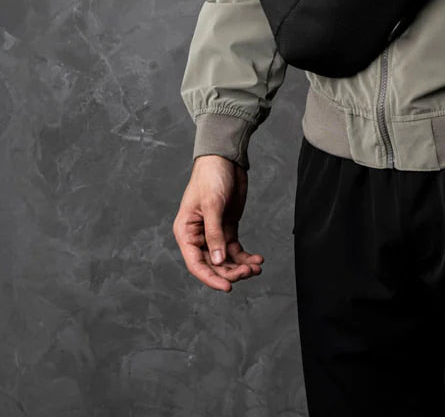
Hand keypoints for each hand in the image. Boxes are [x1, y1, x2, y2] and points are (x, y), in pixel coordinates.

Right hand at [173, 154, 263, 291]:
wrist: (225, 158)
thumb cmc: (211, 176)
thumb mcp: (212, 204)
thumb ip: (214, 233)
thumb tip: (218, 261)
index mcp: (186, 232)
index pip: (196, 263)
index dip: (210, 278)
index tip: (227, 287)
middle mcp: (198, 236)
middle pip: (213, 264)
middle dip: (231, 271)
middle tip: (249, 273)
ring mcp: (214, 233)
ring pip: (226, 259)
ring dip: (240, 266)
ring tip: (256, 267)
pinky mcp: (227, 227)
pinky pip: (235, 249)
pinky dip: (246, 256)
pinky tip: (257, 260)